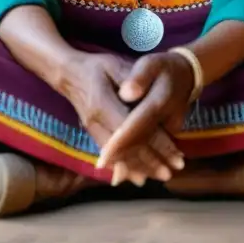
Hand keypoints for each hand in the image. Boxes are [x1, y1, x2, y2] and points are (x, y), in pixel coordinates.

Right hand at [59, 53, 183, 185]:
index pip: (134, 129)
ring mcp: (93, 130)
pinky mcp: (92, 134)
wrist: (68, 74)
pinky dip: (126, 166)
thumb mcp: (115, 65)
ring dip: (139, 167)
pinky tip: (138, 176)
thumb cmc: (96, 67)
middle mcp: (96, 122)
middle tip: (171, 173)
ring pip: (118, 156)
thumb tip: (140, 95)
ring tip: (160, 176)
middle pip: (127, 148)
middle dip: (150, 162)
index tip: (175, 154)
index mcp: (103, 104)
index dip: (156, 143)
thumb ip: (131, 79)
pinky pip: (110, 155)